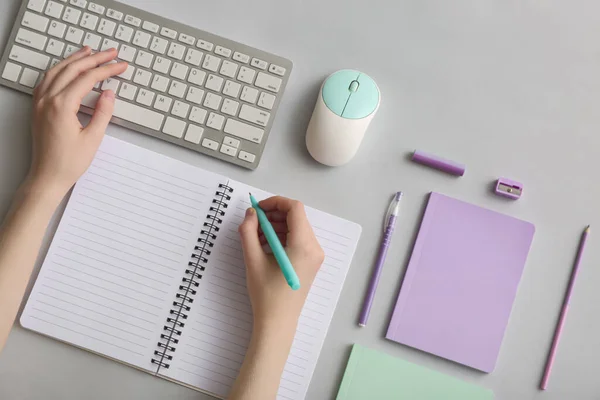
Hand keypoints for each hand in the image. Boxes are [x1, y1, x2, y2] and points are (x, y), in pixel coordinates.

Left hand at [27, 46, 126, 198]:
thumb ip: (102, 113)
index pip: (88, 79)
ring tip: (90, 51)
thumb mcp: (93, 138)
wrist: (47, 177)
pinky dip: (60, 69)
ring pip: (57, 70)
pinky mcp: (38, 108)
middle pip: (72, 69)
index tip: (121, 65)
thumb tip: (109, 93)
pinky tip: (68, 67)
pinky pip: (47, 79)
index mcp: (62, 106)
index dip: (107, 69)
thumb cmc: (68, 162)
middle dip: (94, 58)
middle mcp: (47, 100)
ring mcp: (40, 102)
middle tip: (111, 53)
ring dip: (75, 59)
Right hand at [238, 196, 324, 333]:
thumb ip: (249, 232)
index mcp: (303, 245)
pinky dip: (282, 237)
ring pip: (296, 227)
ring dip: (276, 226)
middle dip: (274, 215)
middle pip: (296, 217)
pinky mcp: (311, 262)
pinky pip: (298, 239)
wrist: (278, 322)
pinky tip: (265, 246)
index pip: (295, 209)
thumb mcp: (253, 260)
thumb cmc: (266, 293)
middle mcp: (314, 247)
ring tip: (256, 237)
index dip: (275, 202)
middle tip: (254, 222)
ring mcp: (315, 255)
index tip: (258, 208)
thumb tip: (251, 213)